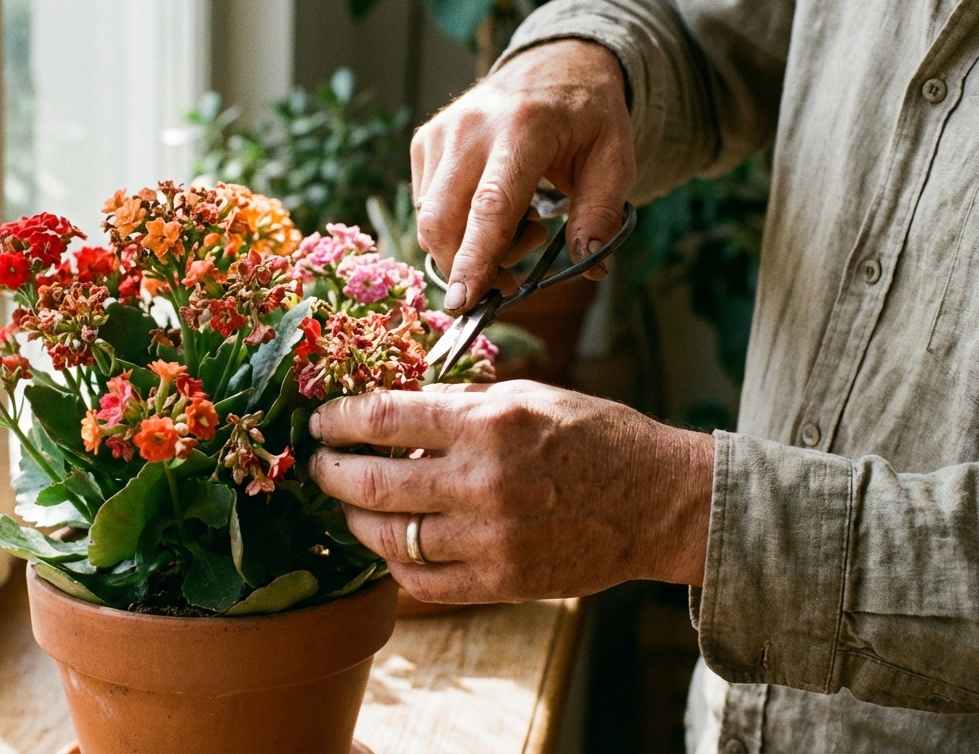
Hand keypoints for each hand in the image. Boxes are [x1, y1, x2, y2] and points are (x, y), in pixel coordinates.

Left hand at [306, 382, 712, 602]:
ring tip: (350, 504)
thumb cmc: (594, 436)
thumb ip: (460, 405)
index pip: (385, 417)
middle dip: (332, 471)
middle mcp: (484, 480)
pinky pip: (423, 582)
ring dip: (355, 519)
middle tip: (320, 463)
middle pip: (374, 482)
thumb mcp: (527, 397)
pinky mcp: (503, 582)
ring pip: (389, 537)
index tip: (323, 420)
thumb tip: (394, 411)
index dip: (340, 418)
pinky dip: (395, 564)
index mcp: (488, 423)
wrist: (658, 500)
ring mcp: (491, 538)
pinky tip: (391, 546)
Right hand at [412, 39, 634, 312]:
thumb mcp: (615, 160)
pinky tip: (495, 207)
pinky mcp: (425, 141)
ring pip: (430, 218)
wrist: (555, 64)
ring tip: (520, 226)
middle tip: (510, 279)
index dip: (476, 258)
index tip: (465, 301)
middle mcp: (472, 128)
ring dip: (468, 247)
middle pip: (443, 220)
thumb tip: (590, 268)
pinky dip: (457, 224)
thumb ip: (601, 214)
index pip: (490, 206)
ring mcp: (441, 132)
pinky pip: (427, 205)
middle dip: (467, 267)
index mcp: (524, 129)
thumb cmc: (587, 118)